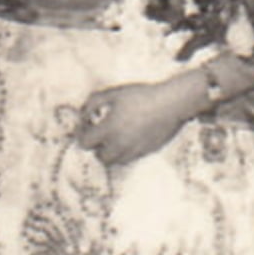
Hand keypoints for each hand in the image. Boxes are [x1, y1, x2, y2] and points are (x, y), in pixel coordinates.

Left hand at [76, 80, 199, 167]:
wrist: (171, 103)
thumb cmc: (141, 96)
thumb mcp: (113, 93)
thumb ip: (93, 102)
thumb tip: (83, 114)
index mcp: (109, 130)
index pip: (85, 143)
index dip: (82, 134)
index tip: (87, 125)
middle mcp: (120, 145)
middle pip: (100, 157)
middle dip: (97, 147)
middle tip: (101, 133)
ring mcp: (134, 151)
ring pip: (115, 161)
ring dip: (111, 151)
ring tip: (115, 136)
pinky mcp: (146, 152)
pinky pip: (130, 158)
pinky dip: (125, 151)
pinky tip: (130, 136)